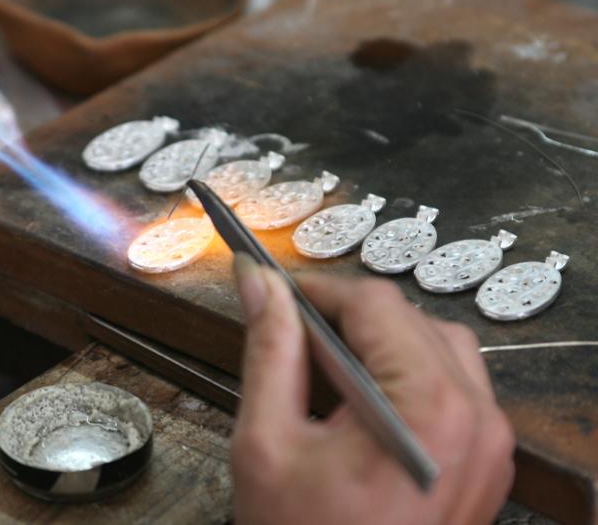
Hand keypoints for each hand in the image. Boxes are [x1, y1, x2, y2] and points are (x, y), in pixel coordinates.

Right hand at [230, 254, 514, 524]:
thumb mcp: (268, 443)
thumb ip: (268, 350)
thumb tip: (258, 286)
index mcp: (429, 409)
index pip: (376, 305)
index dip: (319, 290)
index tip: (278, 293)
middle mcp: (477, 420)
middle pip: (411, 320)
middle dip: (347, 320)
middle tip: (292, 338)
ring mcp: (490, 444)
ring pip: (438, 347)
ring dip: (380, 345)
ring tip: (324, 375)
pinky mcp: (485, 462)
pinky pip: (453, 388)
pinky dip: (407, 378)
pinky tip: (360, 406)